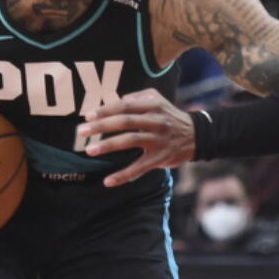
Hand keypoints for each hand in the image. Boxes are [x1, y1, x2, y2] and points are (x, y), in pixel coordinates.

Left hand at [77, 88, 194, 187]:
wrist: (196, 135)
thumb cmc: (170, 116)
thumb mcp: (157, 99)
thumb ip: (136, 97)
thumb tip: (114, 100)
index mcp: (152, 105)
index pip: (125, 106)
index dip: (106, 110)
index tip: (88, 116)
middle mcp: (155, 121)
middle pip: (125, 122)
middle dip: (101, 126)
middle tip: (81, 132)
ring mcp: (158, 140)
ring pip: (130, 141)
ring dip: (108, 146)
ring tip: (90, 150)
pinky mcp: (160, 158)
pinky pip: (139, 168)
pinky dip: (123, 175)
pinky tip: (108, 181)